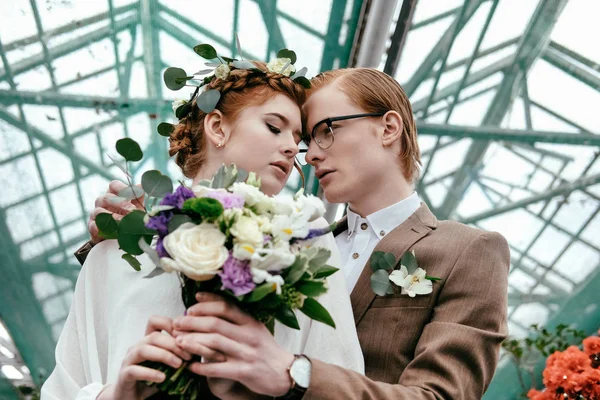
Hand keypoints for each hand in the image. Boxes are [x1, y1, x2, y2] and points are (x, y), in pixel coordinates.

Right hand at [89, 180, 144, 242]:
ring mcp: (95, 214)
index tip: (132, 195)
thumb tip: (140, 185)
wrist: (117, 236)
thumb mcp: (135, 208)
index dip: (122, 188)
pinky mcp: (92, 227)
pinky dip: (101, 227)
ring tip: (122, 221)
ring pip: (98, 211)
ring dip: (111, 216)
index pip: (114, 185)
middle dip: (121, 203)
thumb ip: (138, 198)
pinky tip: (110, 229)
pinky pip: (93, 225)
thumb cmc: (127, 218)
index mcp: (113, 194)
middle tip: (132, 210)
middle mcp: (102, 202)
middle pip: (107, 197)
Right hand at [98, 316, 191, 399]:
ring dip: (164, 355)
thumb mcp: (168, 365)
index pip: (155, 321)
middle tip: (189, 356)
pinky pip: (135, 370)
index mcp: (147, 341)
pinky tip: (163, 378)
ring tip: (178, 364)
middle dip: (174, 344)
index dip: (171, 324)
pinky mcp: (124, 375)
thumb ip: (179, 355)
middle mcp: (136, 346)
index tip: (187, 337)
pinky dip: (150, 373)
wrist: (132, 397)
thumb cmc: (153, 379)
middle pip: (154, 336)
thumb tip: (200, 348)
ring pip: (144, 349)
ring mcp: (128, 360)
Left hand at [172, 293, 293, 396]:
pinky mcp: (244, 371)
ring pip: (214, 343)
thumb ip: (237, 319)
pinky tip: (191, 366)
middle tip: (177, 323)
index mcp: (250, 321)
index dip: (206, 304)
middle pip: (215, 324)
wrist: (285, 372)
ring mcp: (246, 353)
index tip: (190, 306)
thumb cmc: (265, 348)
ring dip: (193, 341)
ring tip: (178, 341)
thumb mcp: (255, 328)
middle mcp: (248, 335)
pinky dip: (202, 366)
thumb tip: (212, 308)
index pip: (225, 307)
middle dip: (192, 322)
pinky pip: (218, 368)